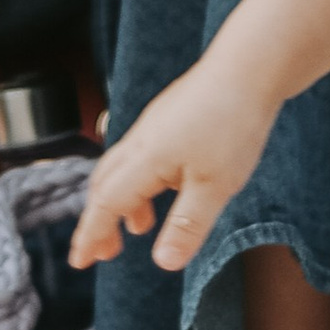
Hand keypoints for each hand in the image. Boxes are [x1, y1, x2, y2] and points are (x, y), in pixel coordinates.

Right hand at [68, 58, 283, 273]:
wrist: (251, 65)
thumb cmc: (234, 121)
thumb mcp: (215, 185)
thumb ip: (187, 225)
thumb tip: (164, 263)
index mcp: (146, 158)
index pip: (106, 204)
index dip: (90, 234)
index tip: (79, 261)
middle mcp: (142, 139)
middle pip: (105, 184)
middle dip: (99, 220)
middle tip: (103, 252)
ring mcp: (156, 124)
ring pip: (123, 167)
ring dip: (123, 201)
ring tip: (140, 228)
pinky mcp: (172, 116)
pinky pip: (143, 154)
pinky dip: (142, 181)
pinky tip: (170, 188)